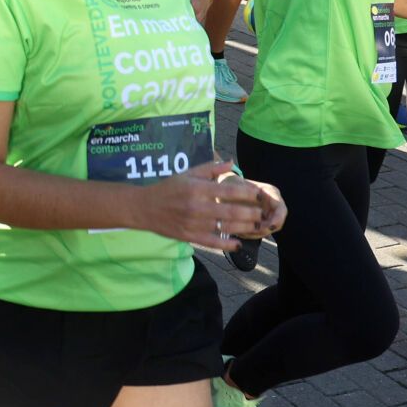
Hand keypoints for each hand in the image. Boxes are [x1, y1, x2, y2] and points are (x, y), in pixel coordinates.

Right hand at [129, 161, 281, 252]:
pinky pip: (212, 242)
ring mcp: (194, 223)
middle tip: (262, 213)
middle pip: (232, 211)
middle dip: (251, 213)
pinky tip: (238, 243)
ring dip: (244, 228)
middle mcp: (197, 206)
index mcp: (198, 188)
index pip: (229, 190)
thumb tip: (231, 162)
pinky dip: (227, 244)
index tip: (258, 194)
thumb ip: (210, 168)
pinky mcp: (190, 236)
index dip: (248, 193)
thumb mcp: (187, 174)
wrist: (144, 208)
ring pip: (225, 227)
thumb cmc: (168, 188)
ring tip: (256, 226)